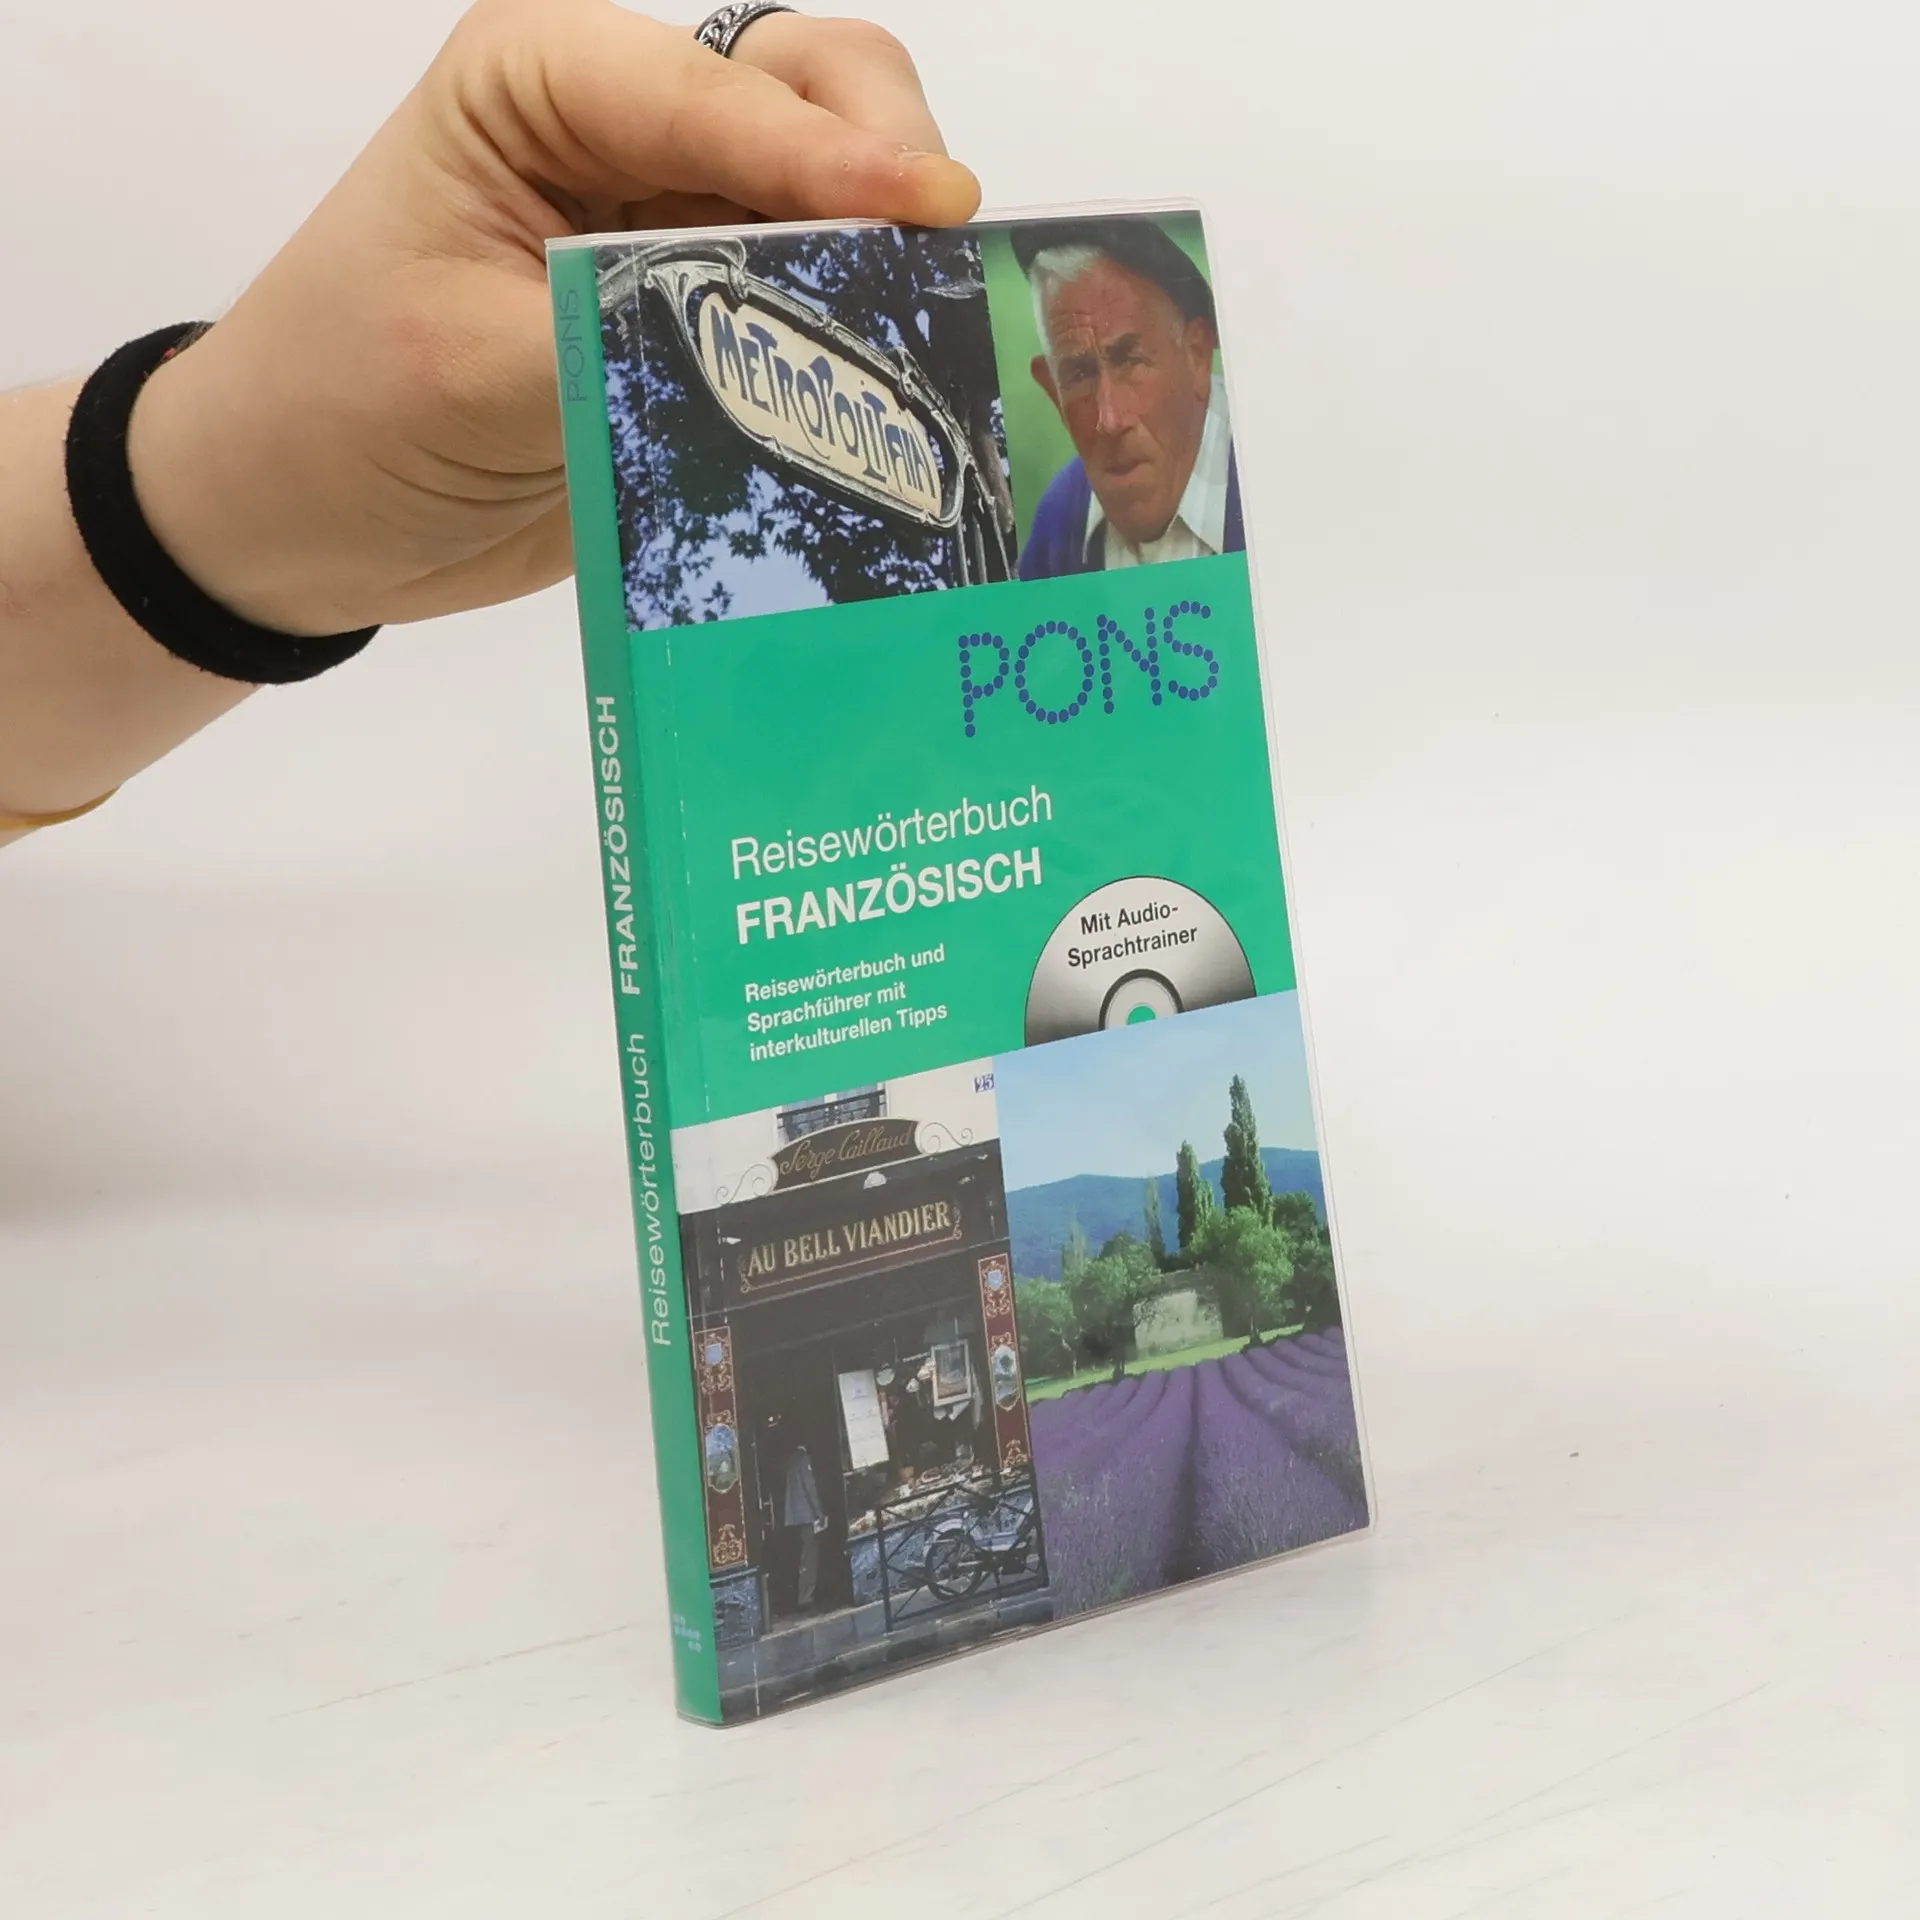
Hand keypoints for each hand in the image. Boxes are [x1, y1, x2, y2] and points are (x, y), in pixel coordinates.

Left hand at [128, 0, 978, 636]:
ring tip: (936, 334)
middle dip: (887, 167)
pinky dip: (867, 340)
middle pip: (811, 94)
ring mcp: (678, 228)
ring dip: (891, 259)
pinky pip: (818, 312)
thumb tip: (793, 339)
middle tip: (942, 269)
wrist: (300, 522)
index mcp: (543, 83)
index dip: (832, 149)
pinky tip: (904, 385)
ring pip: (837, 203)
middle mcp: (627, 131)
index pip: (716, 87)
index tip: (929, 210)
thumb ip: (634, 336)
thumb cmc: (338, 413)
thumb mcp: (471, 368)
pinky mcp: (708, 327)